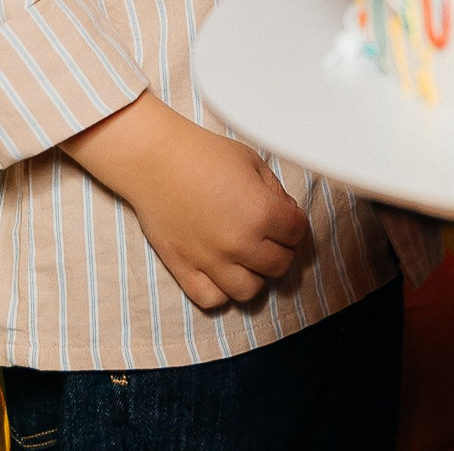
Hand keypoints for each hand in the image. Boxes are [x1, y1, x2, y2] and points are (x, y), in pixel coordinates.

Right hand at [63, 94, 310, 309]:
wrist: (155, 160)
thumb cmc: (205, 155)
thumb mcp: (253, 163)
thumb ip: (276, 193)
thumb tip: (287, 215)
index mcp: (261, 212)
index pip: (298, 233)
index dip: (296, 223)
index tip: (287, 217)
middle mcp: (239, 242)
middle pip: (280, 264)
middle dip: (281, 249)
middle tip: (271, 236)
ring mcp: (210, 260)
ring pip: (250, 291)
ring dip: (255, 275)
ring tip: (248, 257)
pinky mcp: (184, 269)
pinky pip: (212, 299)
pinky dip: (221, 292)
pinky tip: (222, 272)